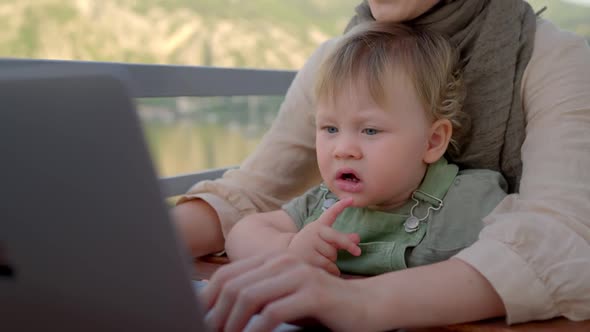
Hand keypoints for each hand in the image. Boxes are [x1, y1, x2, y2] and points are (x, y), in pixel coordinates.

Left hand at [201, 254, 372, 331]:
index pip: (227, 275)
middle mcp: (283, 262)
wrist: (366, 306)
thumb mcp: (284, 301)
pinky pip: (274, 311)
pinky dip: (257, 329)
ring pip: (250, 296)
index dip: (207, 298)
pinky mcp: (313, 293)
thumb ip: (259, 300)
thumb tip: (222, 314)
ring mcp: (299, 275)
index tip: (198, 319)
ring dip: (233, 322)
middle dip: (216, 314)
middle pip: (234, 285)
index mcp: (273, 260)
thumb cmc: (322, 307)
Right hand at [287, 197, 360, 275]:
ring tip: (322, 259)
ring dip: (333, 260)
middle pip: (337, 237)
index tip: (351, 199)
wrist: (288, 257)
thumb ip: (341, 239)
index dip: (341, 206)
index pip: (330, 214)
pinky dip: (332, 269)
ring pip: (333, 254)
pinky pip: (329, 265)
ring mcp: (310, 244)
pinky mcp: (309, 257)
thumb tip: (357, 238)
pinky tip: (326, 270)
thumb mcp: (324, 240)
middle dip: (348, 245)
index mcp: (318, 226)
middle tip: (358, 252)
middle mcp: (313, 232)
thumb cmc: (311, 248)